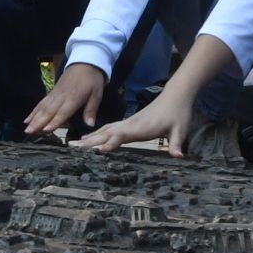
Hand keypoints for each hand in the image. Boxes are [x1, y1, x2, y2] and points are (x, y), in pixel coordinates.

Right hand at [26, 62, 105, 135]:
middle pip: (49, 110)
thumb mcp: (97, 93)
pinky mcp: (52, 92)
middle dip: (38, 122)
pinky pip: (41, 103)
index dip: (55, 121)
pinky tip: (27, 119)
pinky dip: (34, 111)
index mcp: (74, 97)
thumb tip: (90, 124)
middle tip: (29, 132)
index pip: (63, 111)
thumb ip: (91, 109)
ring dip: (33, 118)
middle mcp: (62, 96)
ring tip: (26, 129)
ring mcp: (55, 94)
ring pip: (42, 107)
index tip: (46, 130)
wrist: (85, 61)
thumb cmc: (92, 79)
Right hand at [73, 85, 194, 155]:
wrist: (175, 96)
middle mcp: (130, 124)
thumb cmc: (178, 114)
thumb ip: (176, 143)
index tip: (98, 151)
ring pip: (105, 130)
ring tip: (73, 145)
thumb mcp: (180, 130)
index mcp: (141, 126)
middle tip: (72, 148)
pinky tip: (88, 139)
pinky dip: (97, 134)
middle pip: (107, 133)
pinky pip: (109, 129)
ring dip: (90, 137)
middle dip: (91, 141)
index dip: (111, 143)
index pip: (123, 135)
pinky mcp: (128, 123)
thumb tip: (178, 156)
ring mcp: (127, 123)